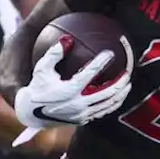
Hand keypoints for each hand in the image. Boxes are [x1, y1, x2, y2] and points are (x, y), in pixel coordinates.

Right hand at [15, 36, 131, 128]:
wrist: (32, 114)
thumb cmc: (37, 87)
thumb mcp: (42, 68)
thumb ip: (54, 53)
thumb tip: (68, 38)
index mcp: (69, 90)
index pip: (90, 73)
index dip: (101, 62)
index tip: (110, 53)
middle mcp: (78, 103)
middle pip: (107, 92)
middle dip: (120, 82)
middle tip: (128, 72)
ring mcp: (83, 114)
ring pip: (109, 104)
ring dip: (121, 94)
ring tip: (128, 84)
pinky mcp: (83, 120)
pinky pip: (103, 111)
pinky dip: (113, 103)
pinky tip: (118, 95)